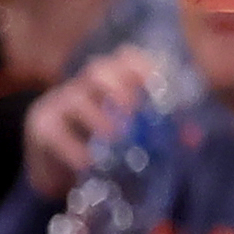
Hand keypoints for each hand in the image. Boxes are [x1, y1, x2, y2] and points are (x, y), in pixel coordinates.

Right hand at [22, 44, 158, 198]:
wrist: (56, 174)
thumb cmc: (101, 148)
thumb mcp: (130, 139)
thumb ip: (159, 135)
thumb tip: (193, 139)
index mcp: (110, 82)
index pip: (125, 58)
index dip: (143, 66)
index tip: (158, 85)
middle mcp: (83, 85)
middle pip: (98, 69)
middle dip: (118, 85)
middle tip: (133, 110)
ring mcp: (58, 102)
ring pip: (74, 95)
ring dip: (97, 116)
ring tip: (114, 138)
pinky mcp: (40, 125)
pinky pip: (54, 130)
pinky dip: (72, 146)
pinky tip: (87, 162)